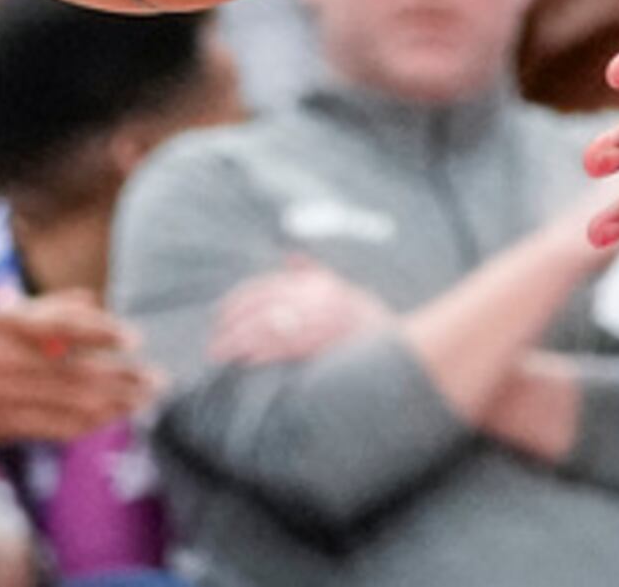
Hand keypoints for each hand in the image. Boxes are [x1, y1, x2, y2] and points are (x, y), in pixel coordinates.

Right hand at [0, 294, 158, 445]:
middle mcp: (7, 362)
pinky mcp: (5, 427)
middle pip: (77, 373)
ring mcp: (6, 398)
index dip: (103, 332)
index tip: (136, 339)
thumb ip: (50, 306)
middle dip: (124, 378)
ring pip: (73, 405)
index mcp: (7, 325)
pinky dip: (90, 423)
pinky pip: (57, 428)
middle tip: (158, 380)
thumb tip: (98, 303)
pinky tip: (112, 417)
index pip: (64, 327)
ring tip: (146, 400)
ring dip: (116, 405)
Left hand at [211, 257, 394, 364]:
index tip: (221, 315)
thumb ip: (315, 273)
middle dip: (232, 324)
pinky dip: (262, 354)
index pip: (267, 286)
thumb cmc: (370, 322)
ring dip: (239, 342)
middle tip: (213, 341)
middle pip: (261, 308)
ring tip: (220, 355)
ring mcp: (320, 321)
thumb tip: (290, 255)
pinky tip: (246, 363)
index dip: (239, 301)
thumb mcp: (346, 289)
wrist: (405, 347)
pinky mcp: (323, 344)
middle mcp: (317, 299)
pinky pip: (285, 347)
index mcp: (318, 285)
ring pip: (267, 329)